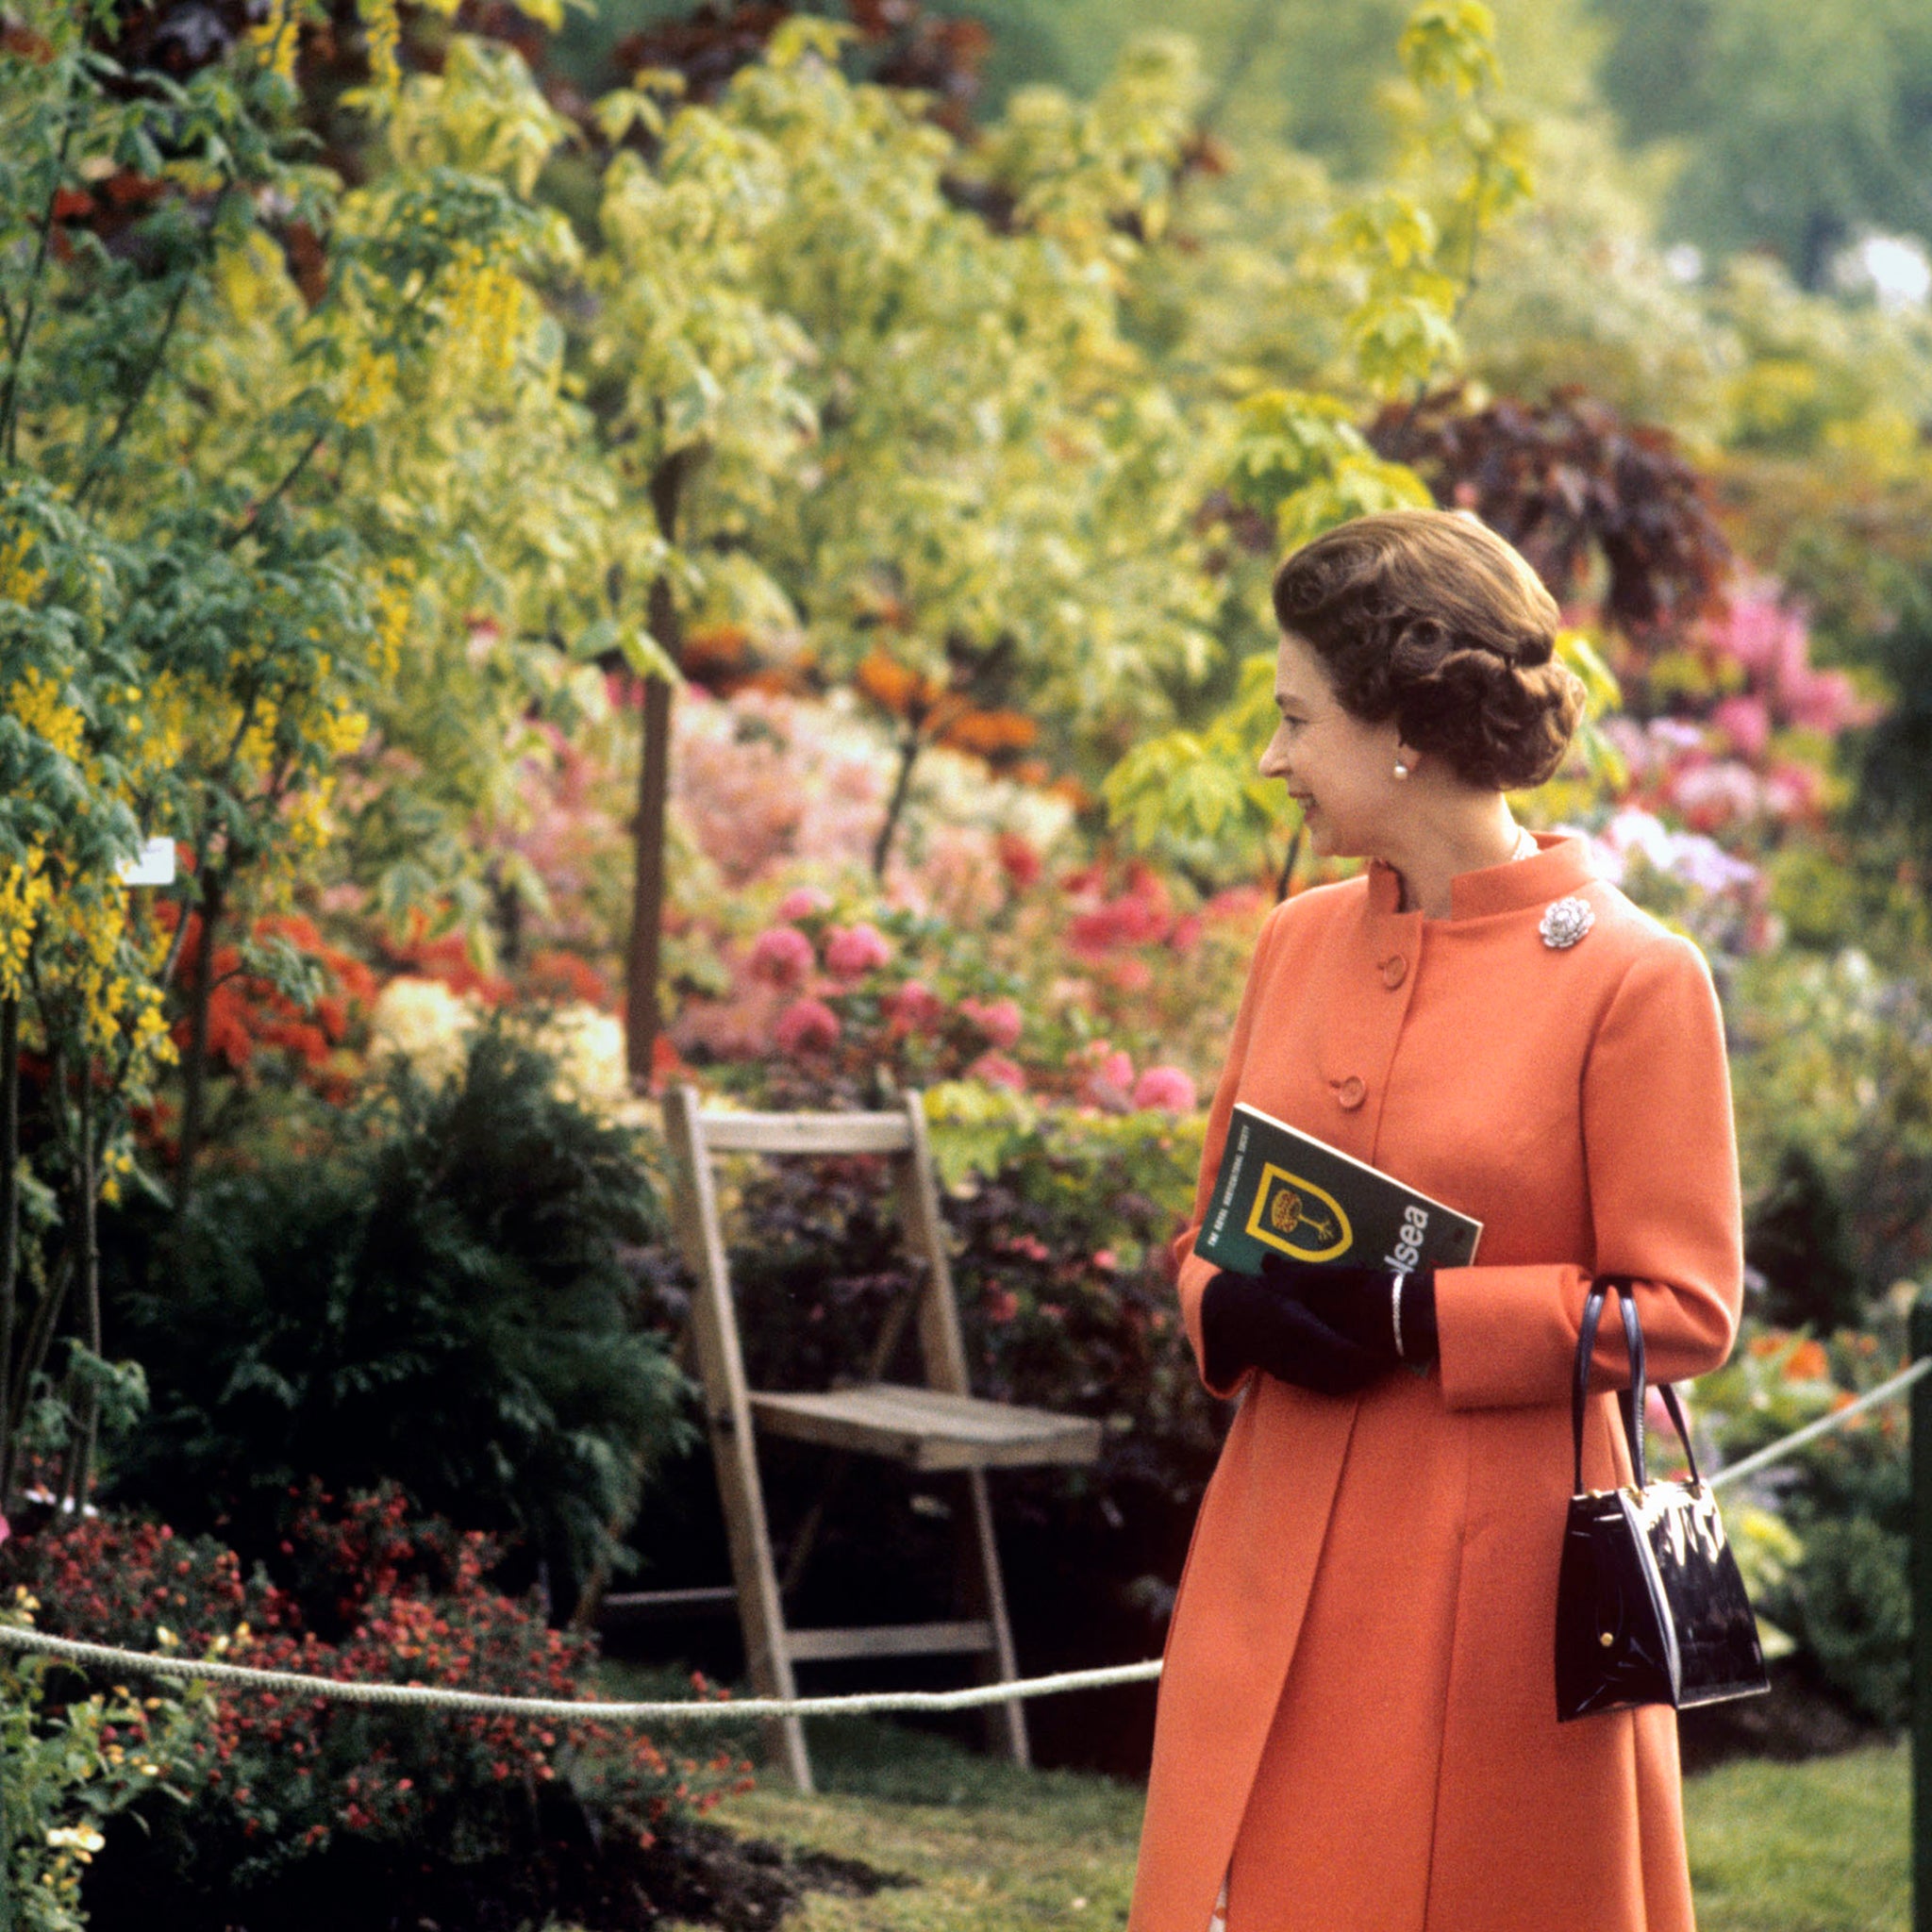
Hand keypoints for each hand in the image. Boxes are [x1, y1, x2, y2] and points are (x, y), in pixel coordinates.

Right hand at [1199, 1259, 1436, 1397]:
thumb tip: (1370, 1269)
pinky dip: (1343, 1383)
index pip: (1343, 1351)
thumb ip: (1333, 1276)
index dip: (1371, 1357)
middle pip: (1343, 1374)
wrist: (1225, 1314)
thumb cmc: (1263, 1288)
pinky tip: (1358, 1373)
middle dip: (1372, 1372)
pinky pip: (1321, 1387)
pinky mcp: (1286, 1377)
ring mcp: (1288, 1368)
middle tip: (1395, 1360)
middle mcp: (1293, 1353)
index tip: (1393, 1352)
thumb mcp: (1296, 1276)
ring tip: (1382, 1367)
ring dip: (1360, 1381)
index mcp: (1297, 1327)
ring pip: (1333, 1385)